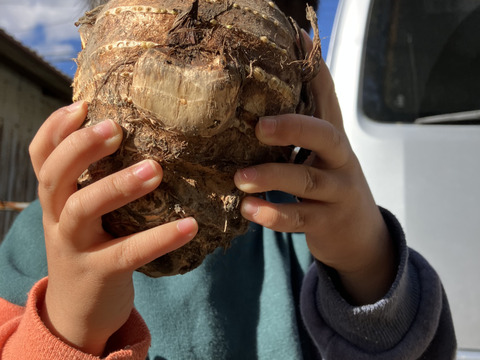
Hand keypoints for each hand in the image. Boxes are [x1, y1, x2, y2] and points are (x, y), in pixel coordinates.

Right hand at [29, 101, 197, 354]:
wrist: (78, 313)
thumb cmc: (91, 250)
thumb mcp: (83, 216)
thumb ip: (95, 184)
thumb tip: (139, 142)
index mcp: (55, 199)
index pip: (41, 157)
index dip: (55, 129)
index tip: (82, 106)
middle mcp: (56, 219)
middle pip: (54, 177)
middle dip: (80, 148)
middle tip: (115, 127)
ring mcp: (74, 248)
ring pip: (82, 210)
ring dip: (117, 186)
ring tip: (155, 169)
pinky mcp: (98, 274)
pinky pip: (127, 253)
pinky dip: (159, 238)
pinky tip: (190, 225)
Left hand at [234, 56, 394, 305]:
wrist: (359, 234)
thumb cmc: (331, 184)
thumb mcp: (323, 155)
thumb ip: (303, 128)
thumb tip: (276, 94)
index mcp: (334, 139)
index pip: (327, 100)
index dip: (314, 74)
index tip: (293, 44)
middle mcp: (341, 160)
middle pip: (324, 135)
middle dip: (293, 127)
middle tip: (258, 128)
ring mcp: (337, 192)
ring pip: (307, 180)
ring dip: (271, 177)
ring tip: (240, 179)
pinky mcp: (327, 222)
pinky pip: (299, 217)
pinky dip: (273, 213)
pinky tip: (249, 210)